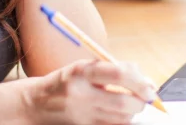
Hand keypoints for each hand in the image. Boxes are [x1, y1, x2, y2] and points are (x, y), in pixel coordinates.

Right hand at [24, 60, 157, 124]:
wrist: (35, 104)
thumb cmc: (66, 82)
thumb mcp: (85, 67)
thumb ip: (115, 70)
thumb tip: (148, 81)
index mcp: (81, 72)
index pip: (119, 74)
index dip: (140, 82)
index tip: (150, 87)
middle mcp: (80, 95)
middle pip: (123, 103)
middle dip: (140, 102)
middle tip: (144, 98)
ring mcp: (81, 116)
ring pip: (121, 120)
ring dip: (132, 113)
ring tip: (127, 105)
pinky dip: (121, 122)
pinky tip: (117, 116)